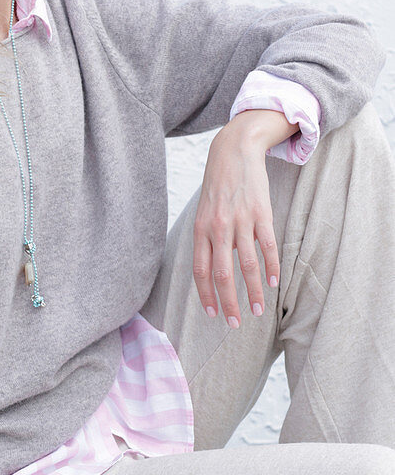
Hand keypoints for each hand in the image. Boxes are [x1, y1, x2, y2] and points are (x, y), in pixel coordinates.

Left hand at [192, 110, 295, 325]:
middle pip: (223, 274)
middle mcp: (218, 228)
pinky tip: (274, 283)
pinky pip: (267, 247)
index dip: (206, 294)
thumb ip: (208, 239)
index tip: (212, 314)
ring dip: (254, 292)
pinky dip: (271, 267)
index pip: (200, 270)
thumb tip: (213, 269)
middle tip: (235, 323)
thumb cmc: (218, 186)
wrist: (234, 151)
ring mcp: (240, 221)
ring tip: (259, 310)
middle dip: (229, 303)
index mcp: (201, 229)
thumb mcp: (204, 212)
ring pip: (247, 265)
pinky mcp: (261, 213)